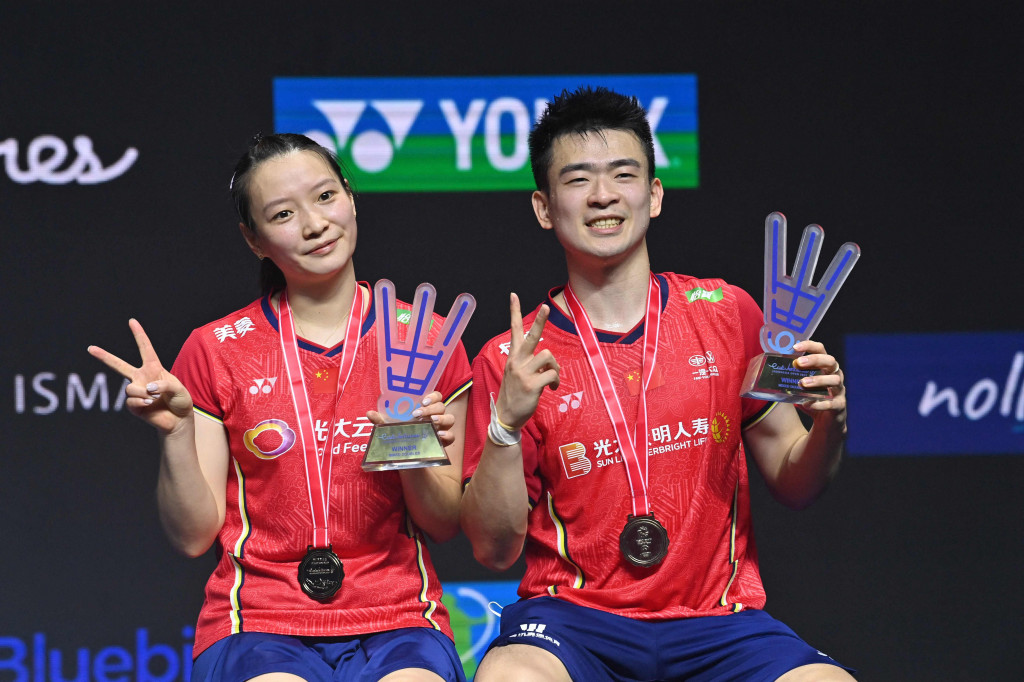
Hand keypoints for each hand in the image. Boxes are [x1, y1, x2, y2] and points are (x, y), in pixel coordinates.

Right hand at [88, 319, 193, 434]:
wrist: (178, 420)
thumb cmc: (180, 401)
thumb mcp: (179, 389)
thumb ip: (164, 384)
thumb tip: (146, 388)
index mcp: (153, 368)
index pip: (145, 348)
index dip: (139, 334)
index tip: (132, 321)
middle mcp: (141, 378)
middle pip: (119, 365)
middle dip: (104, 356)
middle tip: (90, 348)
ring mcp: (136, 391)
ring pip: (130, 388)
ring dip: (144, 393)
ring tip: (154, 398)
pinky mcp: (133, 406)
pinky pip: (131, 401)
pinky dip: (141, 402)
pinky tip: (149, 405)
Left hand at [367, 391, 456, 446]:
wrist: (405, 458)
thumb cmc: (399, 437)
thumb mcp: (389, 429)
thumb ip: (381, 421)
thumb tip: (369, 413)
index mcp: (424, 410)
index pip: (436, 396)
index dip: (432, 396)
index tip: (422, 401)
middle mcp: (435, 417)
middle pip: (442, 406)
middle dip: (432, 409)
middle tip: (418, 414)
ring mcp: (440, 429)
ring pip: (450, 418)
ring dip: (442, 419)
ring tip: (432, 423)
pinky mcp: (442, 443)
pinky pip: (452, 436)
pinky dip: (447, 435)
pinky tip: (438, 437)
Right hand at [494, 293, 560, 430]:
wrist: (507, 416)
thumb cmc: (516, 394)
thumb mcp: (517, 374)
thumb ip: (529, 363)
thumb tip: (546, 358)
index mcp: (514, 357)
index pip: (514, 330)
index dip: (514, 312)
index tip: (514, 295)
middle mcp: (517, 361)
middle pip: (531, 336)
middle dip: (539, 320)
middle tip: (545, 306)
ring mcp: (524, 372)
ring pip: (548, 356)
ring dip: (555, 366)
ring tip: (552, 378)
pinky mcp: (532, 384)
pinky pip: (552, 374)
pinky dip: (555, 381)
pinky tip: (552, 388)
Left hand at [793, 339, 846, 431]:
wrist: (826, 421)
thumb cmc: (812, 398)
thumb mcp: (801, 386)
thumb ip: (791, 378)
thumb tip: (769, 372)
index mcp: (825, 367)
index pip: (821, 350)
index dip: (810, 346)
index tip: (795, 347)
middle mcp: (835, 375)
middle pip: (831, 361)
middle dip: (815, 360)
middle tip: (799, 363)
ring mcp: (839, 390)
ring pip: (834, 380)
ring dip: (818, 380)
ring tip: (802, 383)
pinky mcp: (839, 406)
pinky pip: (832, 403)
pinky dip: (819, 403)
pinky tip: (808, 404)